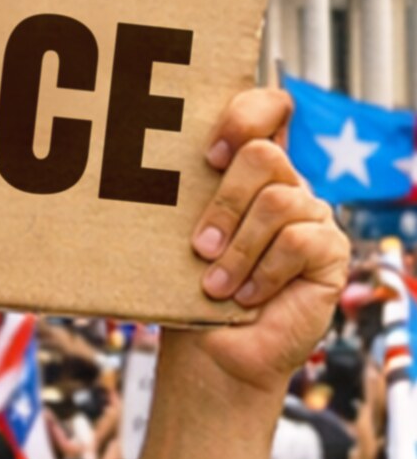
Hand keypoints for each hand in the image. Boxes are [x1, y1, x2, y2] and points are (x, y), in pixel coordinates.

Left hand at [183, 88, 348, 396]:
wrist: (213, 350)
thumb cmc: (188, 286)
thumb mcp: (176, 232)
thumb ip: (177, 195)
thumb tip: (126, 166)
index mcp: (247, 170)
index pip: (268, 108)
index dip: (246, 114)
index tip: (211, 154)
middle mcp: (285, 184)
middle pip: (264, 155)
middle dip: (224, 203)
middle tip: (198, 247)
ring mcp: (312, 215)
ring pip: (277, 202)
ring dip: (237, 249)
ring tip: (215, 284)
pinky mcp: (331, 251)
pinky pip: (298, 241)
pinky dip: (263, 272)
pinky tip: (246, 296)